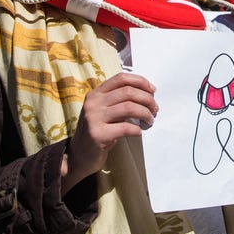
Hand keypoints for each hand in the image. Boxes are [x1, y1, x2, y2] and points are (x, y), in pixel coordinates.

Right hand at [62, 73, 156, 192]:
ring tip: (150, 121)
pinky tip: (139, 132)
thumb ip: (119, 100)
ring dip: (145, 114)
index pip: (121, 78)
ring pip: (129, 107)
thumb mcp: (105, 111)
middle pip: (128, 92)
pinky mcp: (97, 134)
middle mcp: (93, 102)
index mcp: (96, 93)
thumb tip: (148, 93)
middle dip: (147, 99)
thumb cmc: (98, 131)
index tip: (152, 91)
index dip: (140, 81)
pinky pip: (125, 127)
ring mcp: (93, 118)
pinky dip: (137, 129)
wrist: (79, 155)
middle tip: (155, 110)